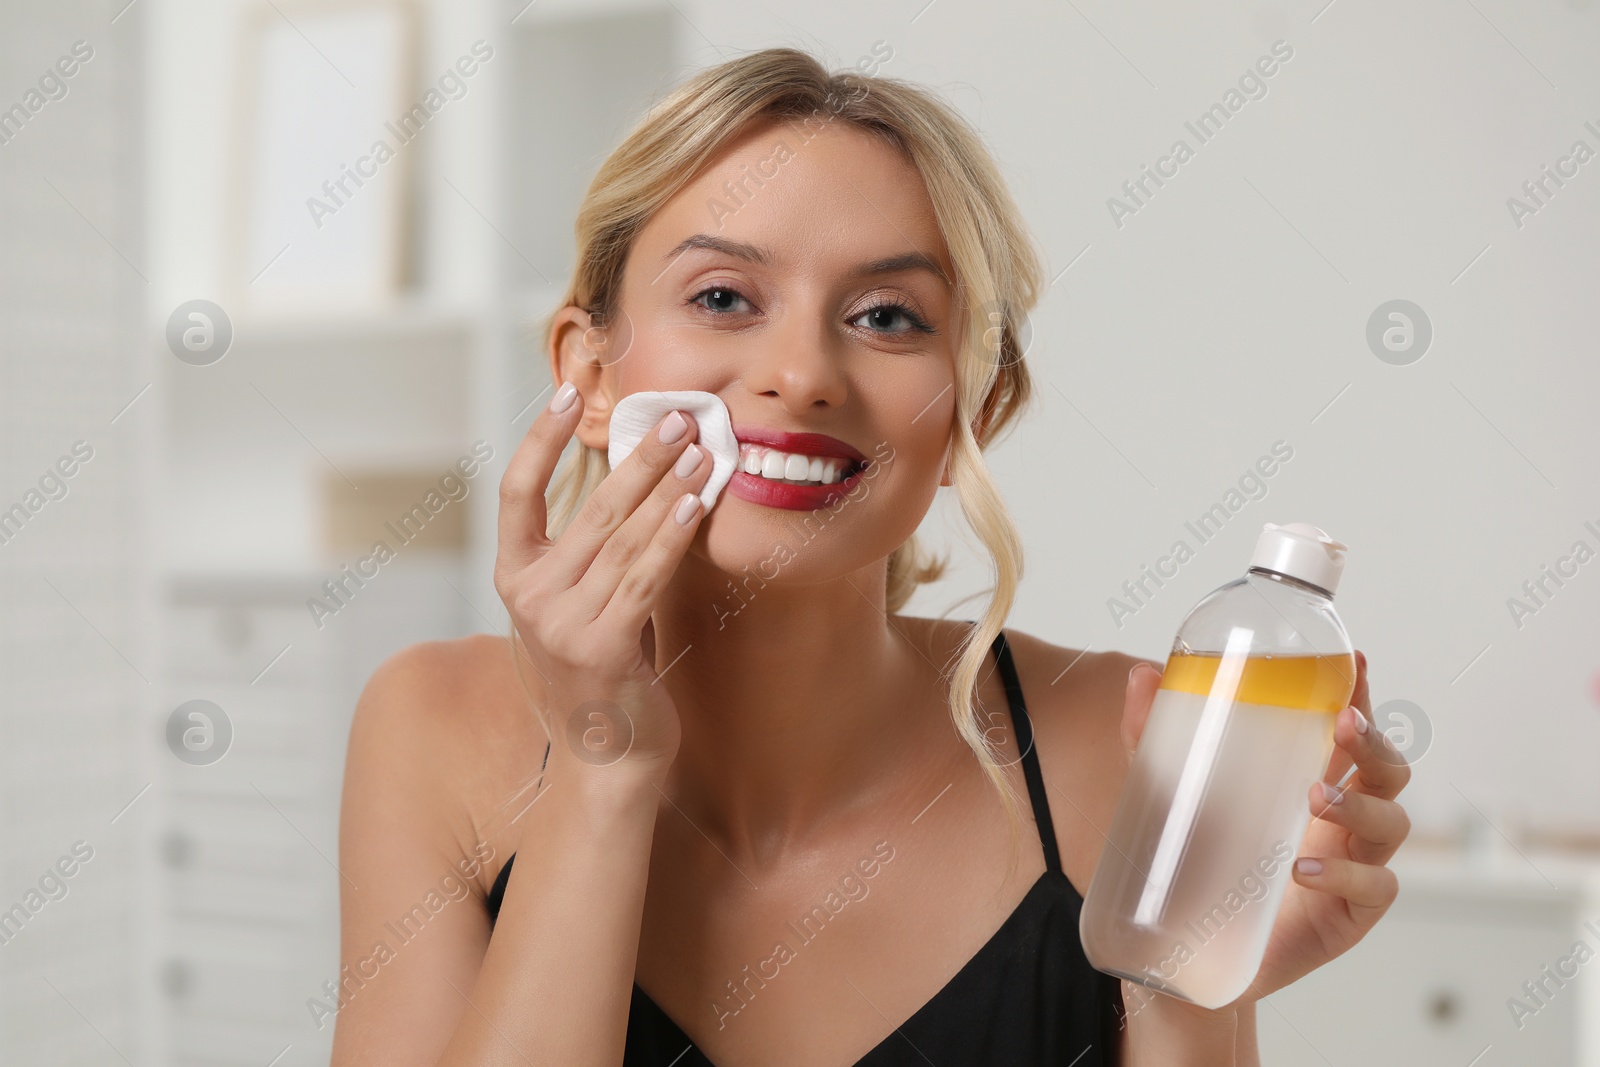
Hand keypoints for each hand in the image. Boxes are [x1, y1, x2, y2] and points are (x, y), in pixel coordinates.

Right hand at [494, 383, 714, 773]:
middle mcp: (528, 597)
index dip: (540, 438)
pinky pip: (645, 576)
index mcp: (515, 577)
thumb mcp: (583, 599)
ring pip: (624, 539)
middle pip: (590, 507)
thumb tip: (640, 468)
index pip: (517, 491)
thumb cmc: (606, 664)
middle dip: (639, 456)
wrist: (609, 753)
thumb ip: (595, 546)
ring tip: (701, 450)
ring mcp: (560, 624)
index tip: (569, 390)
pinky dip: (673, 535)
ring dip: (668, 489)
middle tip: (678, 415)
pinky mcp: (601, 647)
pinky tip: (698, 504)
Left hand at [1122, 650, 1410, 1007]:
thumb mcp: (1169, 799)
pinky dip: (1344, 875)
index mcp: (1309, 781)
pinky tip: (1303, 871)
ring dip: (1359, 804)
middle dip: (1375, 741)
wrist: (1190, 958)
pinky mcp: (1351, 915)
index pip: (1348, 732)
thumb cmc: (1197, 868)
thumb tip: (1141, 676)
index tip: (1353, 661)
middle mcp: (1341, 820)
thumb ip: (1152, 740)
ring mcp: (1353, 865)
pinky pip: (1373, 888)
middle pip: (1389, 769)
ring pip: (1391, 822)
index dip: (1359, 695)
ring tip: (1315, 797)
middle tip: (1343, 724)